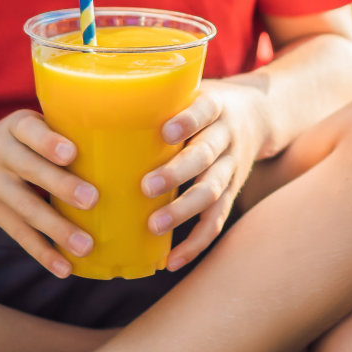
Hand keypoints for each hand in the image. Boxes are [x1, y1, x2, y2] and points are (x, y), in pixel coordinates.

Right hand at [0, 109, 97, 278]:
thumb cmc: (20, 142)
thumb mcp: (31, 127)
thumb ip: (63, 130)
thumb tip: (125, 144)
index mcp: (16, 126)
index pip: (30, 130)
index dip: (49, 142)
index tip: (71, 154)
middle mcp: (0, 153)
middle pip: (30, 170)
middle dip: (61, 186)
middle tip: (93, 199)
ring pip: (26, 208)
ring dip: (57, 229)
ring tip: (86, 245)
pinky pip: (19, 235)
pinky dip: (42, 253)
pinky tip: (64, 268)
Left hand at [140, 79, 269, 270]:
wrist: (258, 115)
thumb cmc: (203, 106)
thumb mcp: (191, 91)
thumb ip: (157, 101)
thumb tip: (93, 108)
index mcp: (214, 107)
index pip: (204, 111)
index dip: (188, 121)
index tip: (166, 131)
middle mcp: (226, 137)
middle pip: (205, 156)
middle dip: (177, 173)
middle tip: (146, 186)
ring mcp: (231, 167)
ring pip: (212, 191)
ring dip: (183, 211)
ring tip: (154, 225)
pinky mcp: (231, 192)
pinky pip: (216, 221)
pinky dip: (195, 243)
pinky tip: (172, 260)